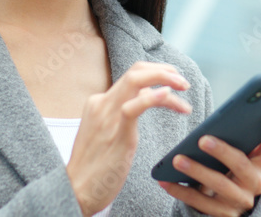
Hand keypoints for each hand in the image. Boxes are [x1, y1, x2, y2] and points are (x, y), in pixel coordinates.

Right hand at [66, 61, 192, 215]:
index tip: (174, 84)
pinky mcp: (116, 133)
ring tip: (184, 88)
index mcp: (99, 102)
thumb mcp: (106, 131)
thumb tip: (145, 98)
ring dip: (166, 79)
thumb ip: (121, 113)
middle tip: (183, 83)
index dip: (157, 75)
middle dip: (164, 70)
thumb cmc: (95, 166)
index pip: (133, 77)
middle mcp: (102, 103)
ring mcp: (108, 116)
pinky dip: (154, 97)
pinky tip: (169, 95)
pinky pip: (134, 106)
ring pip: (136, 80)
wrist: (76, 190)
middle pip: (136, 71)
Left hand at [158, 111, 260, 216]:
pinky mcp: (223, 215)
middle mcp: (255, 183)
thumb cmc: (223, 170)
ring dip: (197, 171)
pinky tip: (165, 181)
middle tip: (202, 140)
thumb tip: (217, 120)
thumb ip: (232, 140)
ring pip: (220, 185)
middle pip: (242, 165)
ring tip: (177, 160)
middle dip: (223, 151)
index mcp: (260, 162)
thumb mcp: (232, 156)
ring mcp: (240, 201)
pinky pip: (200, 202)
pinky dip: (181, 191)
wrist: (220, 206)